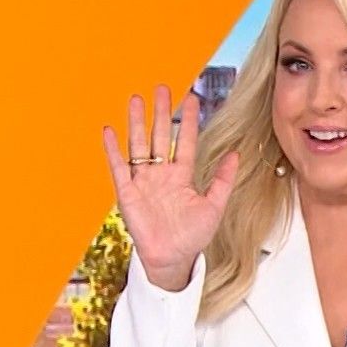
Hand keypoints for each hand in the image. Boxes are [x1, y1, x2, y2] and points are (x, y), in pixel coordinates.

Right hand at [101, 84, 239, 291]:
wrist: (172, 259)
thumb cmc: (192, 236)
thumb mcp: (214, 206)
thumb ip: (223, 180)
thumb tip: (237, 154)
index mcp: (182, 175)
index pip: (185, 140)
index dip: (188, 119)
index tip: (192, 97)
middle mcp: (161, 174)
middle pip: (160, 135)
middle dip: (161, 112)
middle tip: (162, 87)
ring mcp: (144, 181)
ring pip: (139, 145)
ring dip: (137, 122)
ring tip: (136, 99)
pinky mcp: (128, 193)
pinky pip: (120, 168)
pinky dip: (113, 150)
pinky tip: (110, 130)